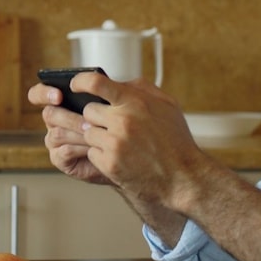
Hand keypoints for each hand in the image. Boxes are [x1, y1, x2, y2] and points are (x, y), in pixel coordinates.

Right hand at [28, 79, 112, 186]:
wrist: (122, 154)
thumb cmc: (114, 125)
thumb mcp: (106, 105)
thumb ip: (97, 94)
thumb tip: (96, 81)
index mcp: (58, 103)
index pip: (38, 94)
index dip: (43, 93)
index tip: (58, 95)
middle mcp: (53, 121)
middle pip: (49, 114)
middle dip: (69, 117)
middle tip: (89, 122)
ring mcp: (53, 140)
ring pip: (57, 133)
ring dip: (78, 133)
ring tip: (96, 134)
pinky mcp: (58, 158)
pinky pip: (64, 152)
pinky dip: (80, 149)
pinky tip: (94, 147)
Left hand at [71, 71, 200, 210]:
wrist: (184, 178)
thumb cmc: (176, 141)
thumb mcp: (167, 105)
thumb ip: (141, 89)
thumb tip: (118, 81)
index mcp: (135, 102)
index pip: (95, 83)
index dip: (80, 82)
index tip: (75, 85)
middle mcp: (123, 120)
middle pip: (88, 111)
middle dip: (97, 118)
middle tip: (111, 126)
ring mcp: (115, 143)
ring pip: (87, 132)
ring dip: (98, 138)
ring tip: (119, 144)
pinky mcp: (110, 163)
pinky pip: (91, 153)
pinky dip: (102, 156)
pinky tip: (120, 158)